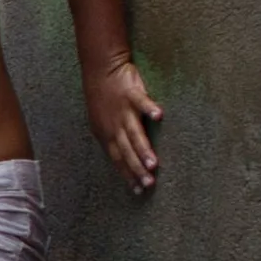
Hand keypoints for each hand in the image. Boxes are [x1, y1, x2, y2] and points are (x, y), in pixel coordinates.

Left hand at [87, 57, 162, 192]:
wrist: (102, 69)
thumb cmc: (104, 97)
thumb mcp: (102, 121)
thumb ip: (113, 137)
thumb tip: (121, 156)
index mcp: (106, 133)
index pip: (117, 158)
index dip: (126, 174)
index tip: (137, 190)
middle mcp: (113, 125)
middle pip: (126, 150)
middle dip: (137, 168)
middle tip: (148, 184)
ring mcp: (123, 110)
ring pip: (134, 132)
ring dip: (143, 148)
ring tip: (153, 163)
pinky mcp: (132, 94)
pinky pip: (141, 102)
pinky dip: (149, 108)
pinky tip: (158, 116)